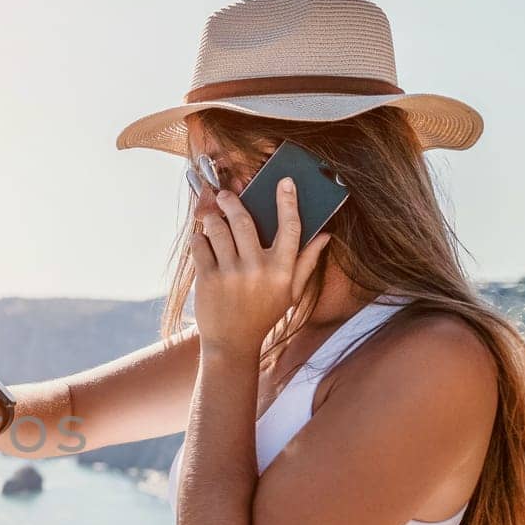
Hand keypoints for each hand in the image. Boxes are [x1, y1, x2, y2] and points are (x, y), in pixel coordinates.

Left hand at [191, 177, 328, 352]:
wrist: (232, 343)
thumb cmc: (263, 314)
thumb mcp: (291, 292)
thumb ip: (306, 262)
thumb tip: (325, 235)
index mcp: (282, 270)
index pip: (290, 227)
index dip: (288, 201)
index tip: (284, 181)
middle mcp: (257, 269)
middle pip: (244, 221)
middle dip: (232, 202)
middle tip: (225, 195)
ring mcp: (230, 274)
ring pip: (218, 230)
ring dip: (212, 218)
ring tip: (211, 217)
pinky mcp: (207, 279)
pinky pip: (200, 246)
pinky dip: (199, 237)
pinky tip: (202, 238)